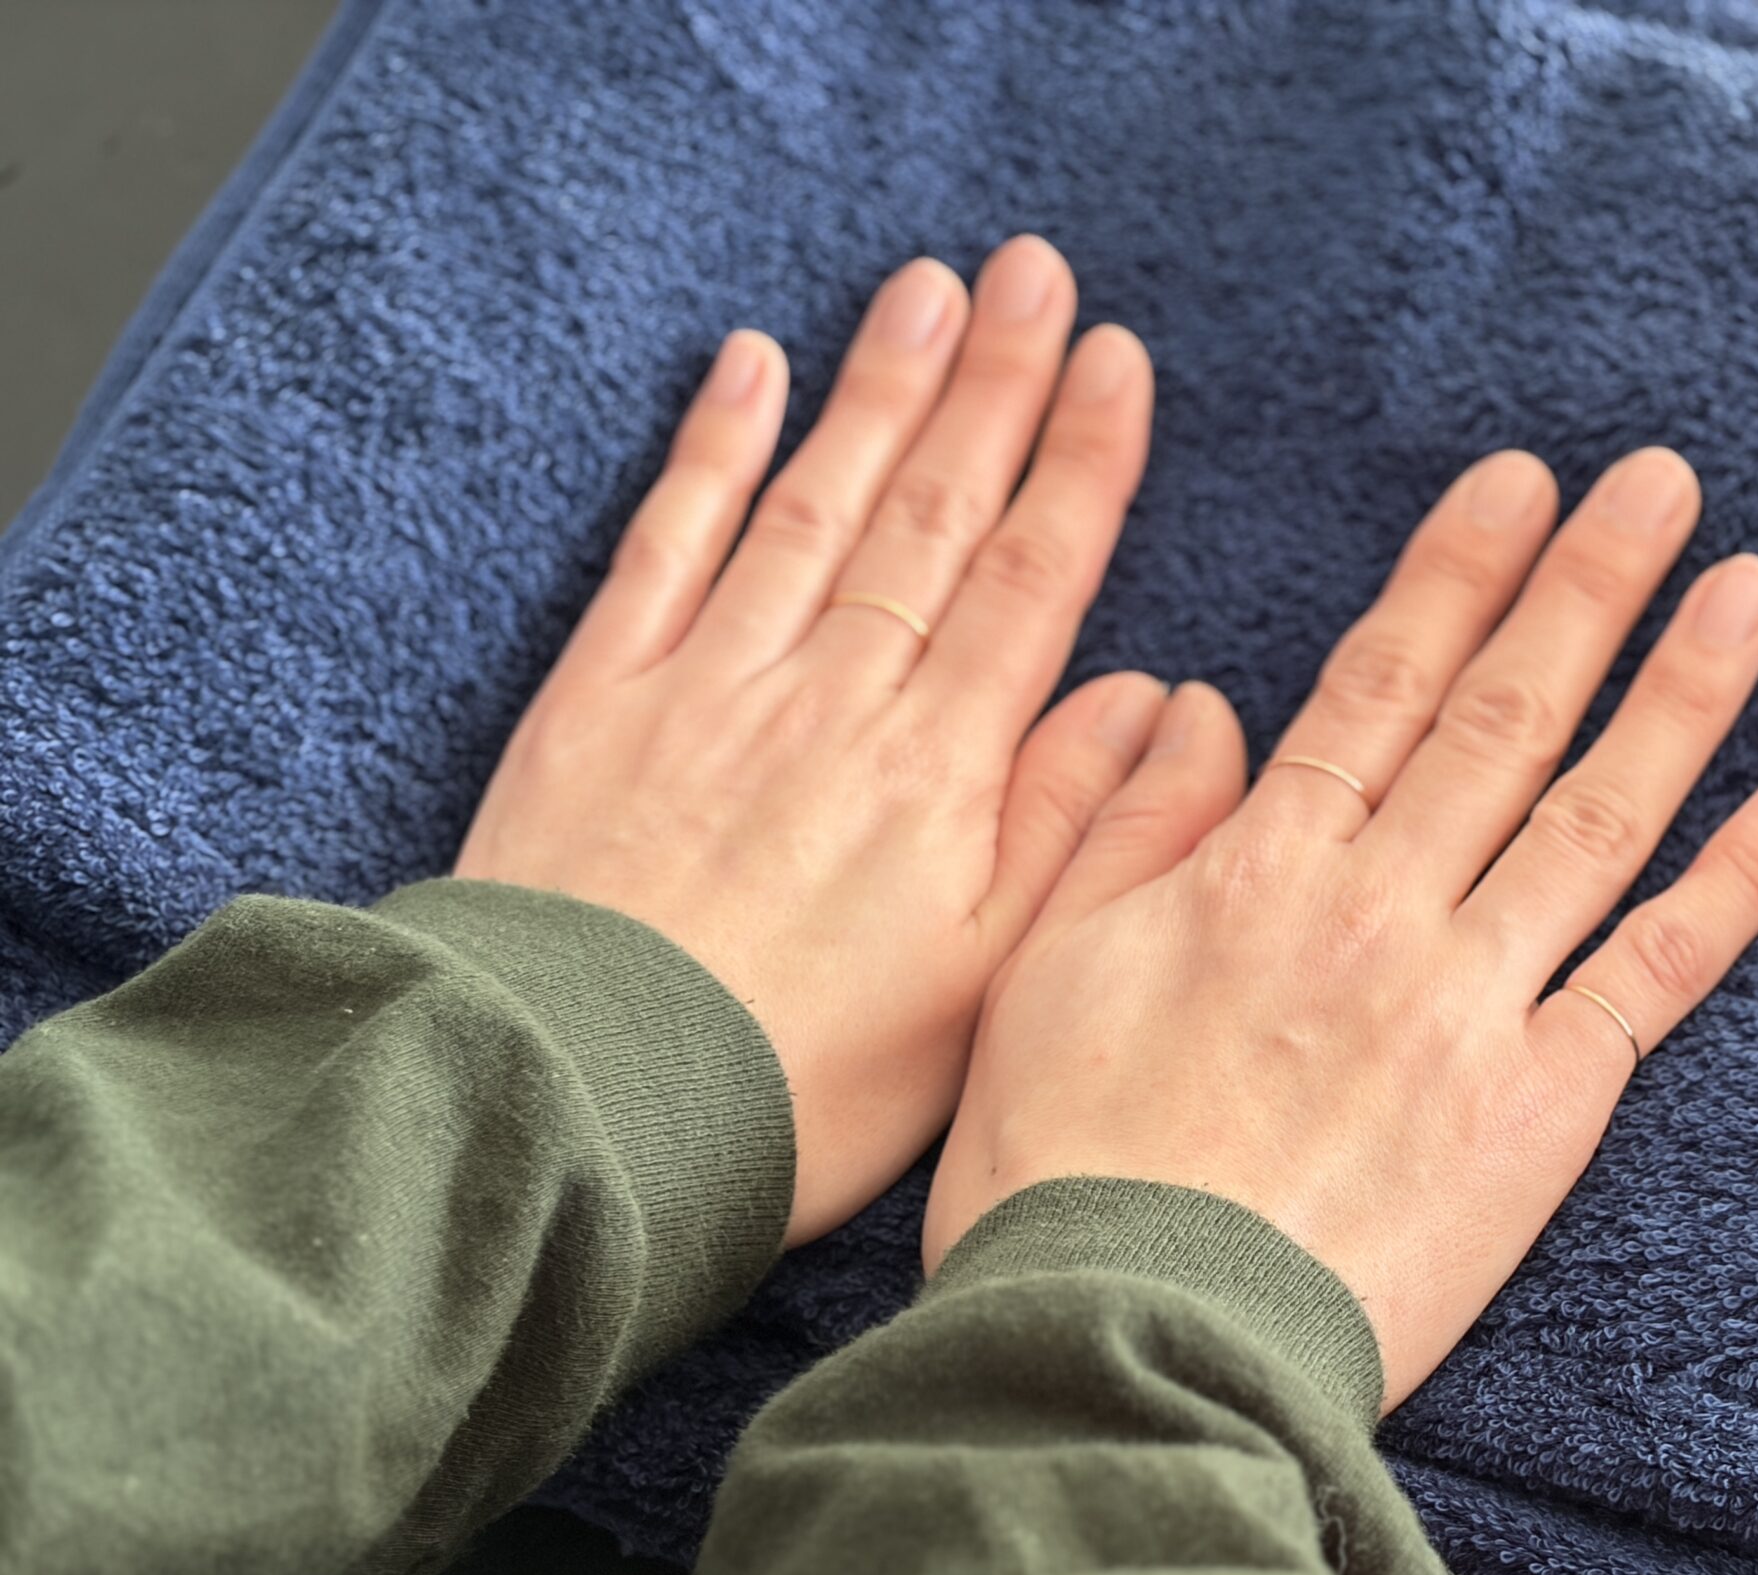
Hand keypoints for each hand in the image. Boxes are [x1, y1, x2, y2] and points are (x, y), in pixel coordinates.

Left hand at [456, 237, 1168, 1246]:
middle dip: (993, 384)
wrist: (587, 1107)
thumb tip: (1160, 703)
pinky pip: (667, 544)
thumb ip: (1079, 833)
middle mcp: (835, 698)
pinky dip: (711, 452)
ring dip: (877, 388)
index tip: (1117, 362)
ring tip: (928, 289)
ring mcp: (713, 683)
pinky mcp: (601, 699)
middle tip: (1036, 274)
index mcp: (942, 772)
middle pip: (932, 512)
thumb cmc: (805, 1082)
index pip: (1030, 579)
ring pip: (816, 503)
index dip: (1080, 462)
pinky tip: (746, 370)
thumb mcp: (989, 990)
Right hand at [923, 447, 1757, 1409]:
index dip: (1455, 576)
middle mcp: (1382, 908)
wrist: (1131, 1342)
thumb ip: (1128, 826)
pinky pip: (1662, 966)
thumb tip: (1202, 706)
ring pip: (1596, 811)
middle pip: (1502, 718)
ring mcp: (1473, 1001)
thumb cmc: (1062, 1170)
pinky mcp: (1544, 1103)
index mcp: (1259, 869)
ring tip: (1746, 584)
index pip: (1378, 686)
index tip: (1519, 483)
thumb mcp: (1043, 970)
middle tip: (1659, 481)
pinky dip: (1746, 874)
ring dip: (1679, 688)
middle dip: (1584, 588)